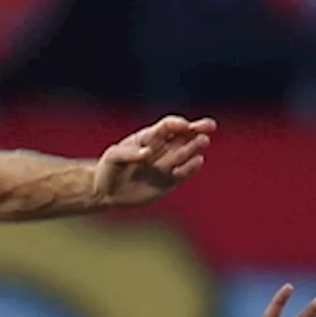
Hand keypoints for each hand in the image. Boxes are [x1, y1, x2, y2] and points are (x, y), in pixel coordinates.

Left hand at [93, 115, 215, 206]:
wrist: (106, 192)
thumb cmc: (109, 169)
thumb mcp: (113, 157)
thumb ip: (129, 154)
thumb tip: (148, 153)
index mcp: (149, 137)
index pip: (167, 126)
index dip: (176, 124)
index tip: (184, 125)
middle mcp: (162, 148)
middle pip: (183, 136)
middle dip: (196, 130)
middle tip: (208, 126)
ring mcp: (167, 164)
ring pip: (185, 153)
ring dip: (194, 147)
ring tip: (203, 142)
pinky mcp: (169, 181)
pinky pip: (183, 173)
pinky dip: (191, 168)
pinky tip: (198, 161)